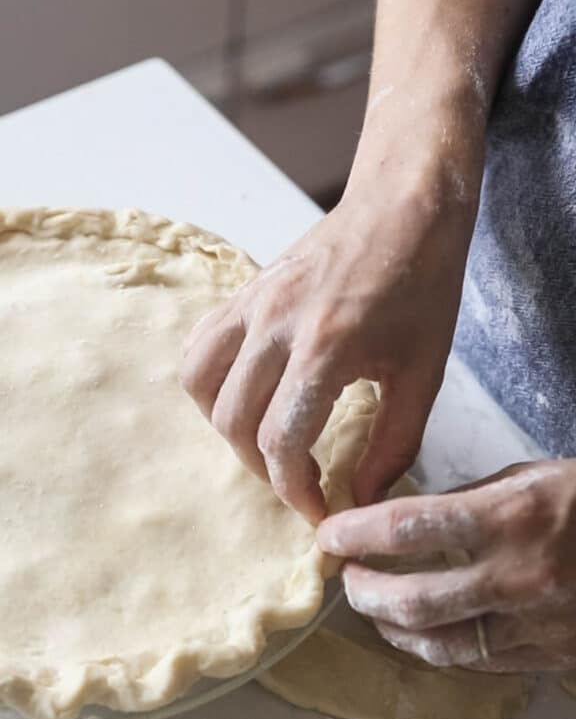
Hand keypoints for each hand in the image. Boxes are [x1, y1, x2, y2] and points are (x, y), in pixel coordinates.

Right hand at [182, 160, 472, 523]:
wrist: (404, 206)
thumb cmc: (424, 285)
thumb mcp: (425, 372)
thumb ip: (394, 443)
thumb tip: (361, 498)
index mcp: (326, 346)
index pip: (281, 442)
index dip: (298, 492)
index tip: (320, 513)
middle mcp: (275, 324)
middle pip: (234, 422)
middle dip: (265, 469)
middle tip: (302, 480)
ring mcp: (252, 302)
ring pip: (200, 384)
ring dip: (227, 427)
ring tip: (267, 441)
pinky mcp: (244, 289)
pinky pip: (199, 346)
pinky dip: (209, 382)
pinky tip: (245, 394)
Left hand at [318, 460, 575, 671]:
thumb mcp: (528, 477)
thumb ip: (464, 499)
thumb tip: (401, 517)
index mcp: (511, 517)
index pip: (408, 528)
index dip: (356, 532)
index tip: (328, 534)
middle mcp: (517, 577)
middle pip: (413, 598)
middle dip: (363, 590)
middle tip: (345, 576)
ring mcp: (534, 624)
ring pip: (439, 644)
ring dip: (392, 628)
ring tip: (373, 607)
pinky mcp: (547, 655)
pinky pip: (476, 662)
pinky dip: (437, 648)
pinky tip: (419, 633)